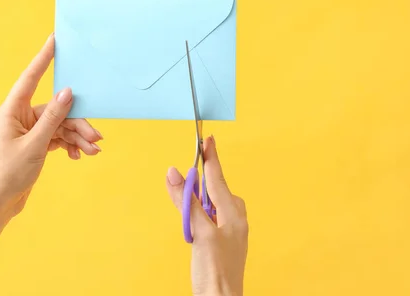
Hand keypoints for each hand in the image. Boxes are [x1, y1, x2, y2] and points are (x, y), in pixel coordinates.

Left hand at [0, 33, 102, 217]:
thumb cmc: (7, 174)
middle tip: (96, 137)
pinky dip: (70, 145)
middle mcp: (21, 117)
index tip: (54, 39)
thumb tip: (67, 92)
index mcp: (12, 111)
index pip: (31, 77)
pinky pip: (58, 137)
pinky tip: (78, 156)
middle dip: (77, 122)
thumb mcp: (35, 145)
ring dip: (77, 137)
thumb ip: (52, 117)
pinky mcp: (36, 144)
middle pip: (56, 109)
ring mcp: (29, 131)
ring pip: (60, 125)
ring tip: (93, 151)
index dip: (44, 58)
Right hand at [166, 136, 247, 295]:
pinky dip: (201, 211)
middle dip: (201, 179)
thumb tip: (174, 173)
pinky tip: (195, 218)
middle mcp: (235, 217)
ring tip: (188, 202)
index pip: (218, 177)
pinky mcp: (224, 239)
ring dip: (199, 198)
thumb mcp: (199, 232)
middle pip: (215, 188)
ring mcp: (231, 229)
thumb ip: (187, 202)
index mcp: (233, 212)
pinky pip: (212, 215)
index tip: (208, 139)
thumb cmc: (215, 271)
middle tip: (188, 170)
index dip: (211, 157)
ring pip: (212, 202)